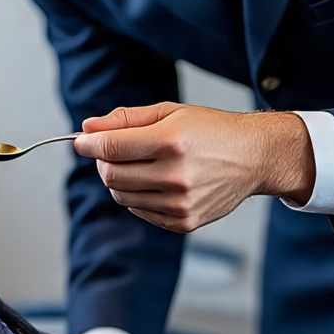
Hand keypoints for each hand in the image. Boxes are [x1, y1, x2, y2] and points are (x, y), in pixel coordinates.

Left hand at [72, 103, 313, 232]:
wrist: (253, 157)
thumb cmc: (211, 130)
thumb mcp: (169, 112)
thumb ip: (126, 119)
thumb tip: (88, 128)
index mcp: (171, 142)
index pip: (111, 148)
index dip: (88, 144)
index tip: (80, 141)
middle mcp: (176, 175)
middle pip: (111, 175)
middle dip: (102, 161)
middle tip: (111, 150)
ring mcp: (180, 203)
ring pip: (121, 196)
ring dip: (119, 180)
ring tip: (138, 164)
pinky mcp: (184, 222)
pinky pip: (140, 211)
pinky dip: (137, 196)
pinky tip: (155, 180)